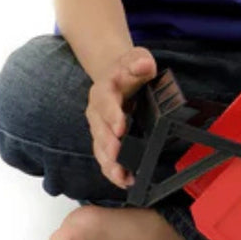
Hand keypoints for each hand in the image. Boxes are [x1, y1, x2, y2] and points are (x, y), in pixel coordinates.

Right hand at [85, 47, 157, 188]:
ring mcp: (99, 127)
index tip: (120, 127)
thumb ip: (139, 61)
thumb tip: (143, 64)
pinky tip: (124, 180)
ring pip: (100, 147)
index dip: (112, 115)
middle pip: (99, 130)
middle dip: (108, 145)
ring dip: (109, 162)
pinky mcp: (105, 139)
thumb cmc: (129, 69)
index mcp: (104, 90)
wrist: (117, 74)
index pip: (105, 102)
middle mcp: (97, 111)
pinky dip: (112, 169)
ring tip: (120, 176)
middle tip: (118, 157)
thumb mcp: (136, 59)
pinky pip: (106, 156)